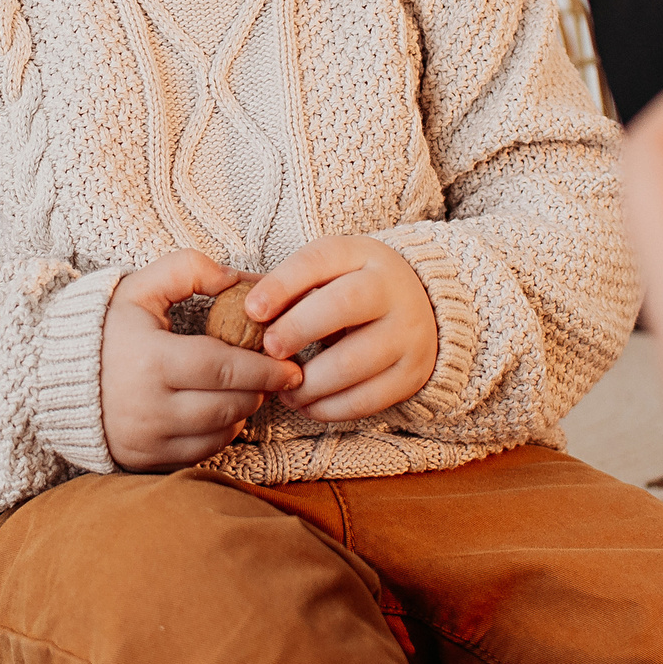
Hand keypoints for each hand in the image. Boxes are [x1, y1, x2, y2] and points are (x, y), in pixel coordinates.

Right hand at [102, 250, 304, 471]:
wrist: (51, 375)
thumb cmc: (105, 327)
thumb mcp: (141, 287)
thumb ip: (190, 270)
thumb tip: (237, 280)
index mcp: (151, 362)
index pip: (224, 370)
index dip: (264, 369)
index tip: (290, 366)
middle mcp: (150, 408)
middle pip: (229, 405)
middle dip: (260, 390)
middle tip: (276, 375)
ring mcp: (147, 439)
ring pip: (219, 434)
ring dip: (243, 412)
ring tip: (248, 389)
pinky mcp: (144, 460)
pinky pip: (200, 454)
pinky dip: (220, 433)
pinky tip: (220, 410)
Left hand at [243, 235, 438, 420]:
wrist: (423, 309)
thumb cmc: (353, 289)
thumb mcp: (329, 272)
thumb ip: (288, 287)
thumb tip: (238, 312)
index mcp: (363, 255)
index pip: (319, 260)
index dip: (282, 284)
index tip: (251, 309)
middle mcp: (392, 289)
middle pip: (343, 305)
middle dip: (297, 329)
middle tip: (268, 351)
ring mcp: (408, 333)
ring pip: (354, 361)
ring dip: (308, 381)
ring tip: (281, 387)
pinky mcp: (411, 374)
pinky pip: (367, 399)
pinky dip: (329, 408)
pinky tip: (305, 404)